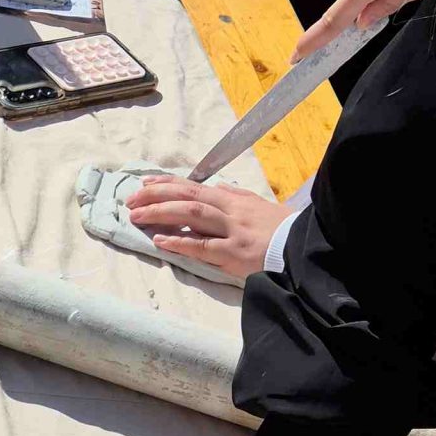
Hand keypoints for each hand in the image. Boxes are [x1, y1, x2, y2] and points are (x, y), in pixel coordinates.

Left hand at [124, 176, 280, 280]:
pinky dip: (181, 243)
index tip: (145, 182)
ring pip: (192, 215)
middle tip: (131, 200)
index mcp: (234, 200)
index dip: (167, 183)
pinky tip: (161, 241)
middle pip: (188, 196)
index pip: (194, 187)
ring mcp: (232, 231)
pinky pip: (203, 246)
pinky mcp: (235, 253)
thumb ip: (236, 197)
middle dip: (156, 195)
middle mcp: (231, 211)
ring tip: (137, 216)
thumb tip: (217, 187)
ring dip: (161, 213)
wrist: (304, 247)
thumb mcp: (259, 206)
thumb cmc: (283, 229)